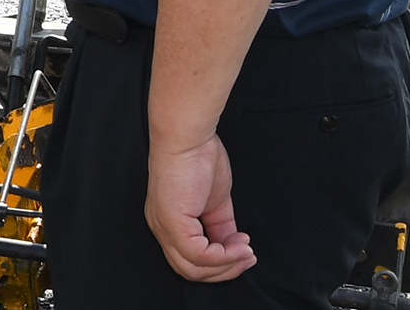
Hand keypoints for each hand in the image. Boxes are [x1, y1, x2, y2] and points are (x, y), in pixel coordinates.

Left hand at [146, 134, 255, 282]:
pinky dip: (223, 256)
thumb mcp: (215, 201)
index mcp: (169, 223)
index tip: (244, 251)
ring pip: (193, 269)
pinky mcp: (172, 223)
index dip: (220, 264)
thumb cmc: (197, 158)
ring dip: (226, 266)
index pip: (190, 261)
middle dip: (226, 270)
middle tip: (247, 257)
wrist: (187, 137)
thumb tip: (234, 248)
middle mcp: (162, 229)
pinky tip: (239, 245)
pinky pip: (198, 255)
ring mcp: (164, 227)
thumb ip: (221, 227)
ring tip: (246, 251)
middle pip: (190, 271)